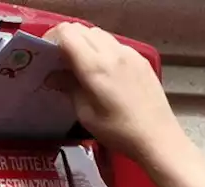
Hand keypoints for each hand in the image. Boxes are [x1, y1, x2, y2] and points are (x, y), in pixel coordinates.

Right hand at [44, 22, 183, 163]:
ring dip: (85, 43)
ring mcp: (130, 54)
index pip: (67, 33)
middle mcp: (113, 54)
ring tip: (80, 66)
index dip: (52, 39)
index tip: (46, 53)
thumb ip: (69, 88)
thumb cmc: (121, 132)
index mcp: (95, 67)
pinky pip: (115, 44)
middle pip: (82, 29)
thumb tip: (54, 76)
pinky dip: (102, 50)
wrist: (158, 138)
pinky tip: (102, 71)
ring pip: (99, 34)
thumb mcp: (86, 115)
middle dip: (67, 40)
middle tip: (60, 60)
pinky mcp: (141, 60)